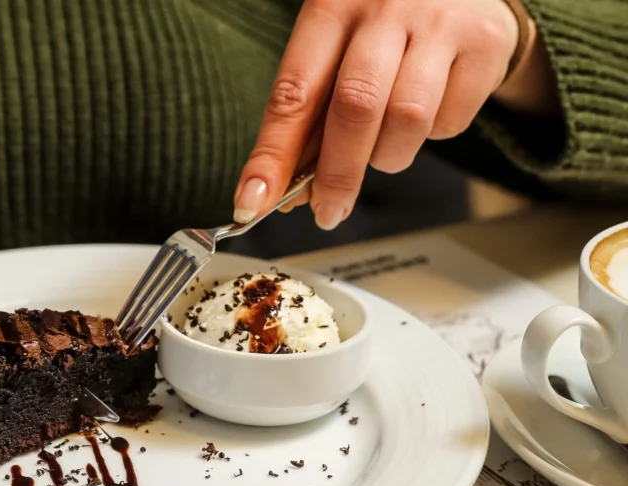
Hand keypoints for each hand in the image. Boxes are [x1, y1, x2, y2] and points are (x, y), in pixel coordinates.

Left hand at [234, 0, 555, 230]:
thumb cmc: (383, 25)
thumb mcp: (337, 50)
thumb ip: (312, 115)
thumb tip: (286, 192)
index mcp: (332, 5)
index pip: (294, 93)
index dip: (272, 155)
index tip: (253, 201)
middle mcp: (386, 7)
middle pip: (355, 109)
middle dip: (336, 175)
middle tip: (327, 211)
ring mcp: (440, 22)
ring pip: (407, 121)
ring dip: (388, 155)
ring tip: (385, 145)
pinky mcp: (486, 43)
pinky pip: (450, 121)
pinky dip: (432, 135)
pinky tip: (429, 109)